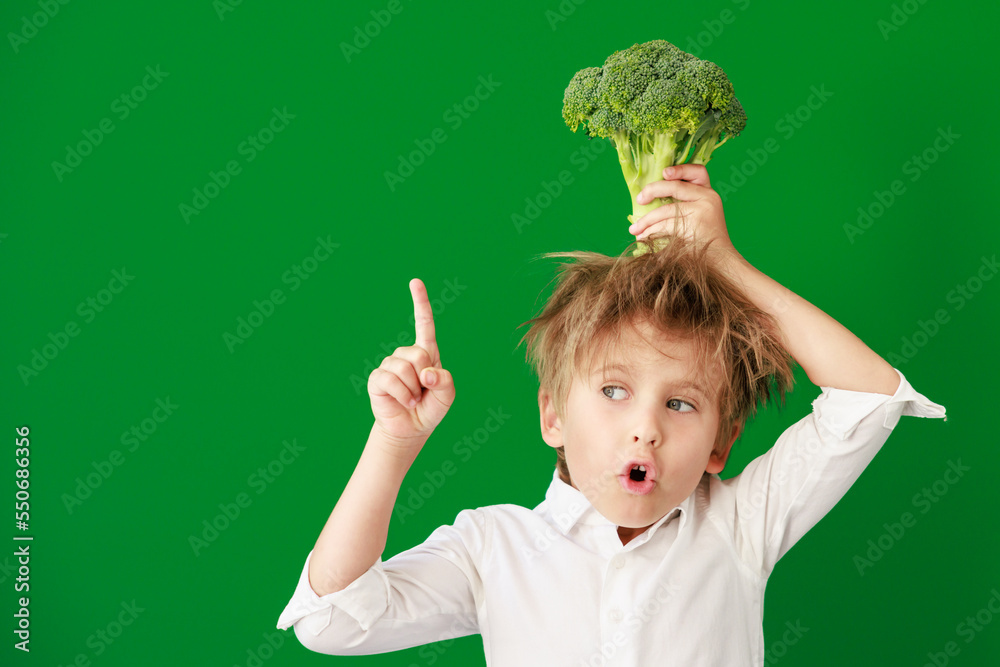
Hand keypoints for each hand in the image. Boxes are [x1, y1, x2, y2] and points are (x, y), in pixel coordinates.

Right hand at [367, 279, 454, 446]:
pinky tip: (403, 401)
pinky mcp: (377, 379)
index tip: (415, 281)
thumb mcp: (447, 394)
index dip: (420, 302)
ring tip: (413, 398)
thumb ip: (444, 380)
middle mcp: (406, 355)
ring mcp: (390, 365)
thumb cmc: (431, 408)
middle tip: (424, 391)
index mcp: (426, 353)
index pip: (424, 324)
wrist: (411, 429)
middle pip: (418, 353)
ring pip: (404, 368)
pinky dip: (402, 395)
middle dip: (424, 376)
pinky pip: (390, 380)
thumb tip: (425, 372)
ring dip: (413, 390)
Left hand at [628, 164, 737, 258]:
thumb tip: (648, 197)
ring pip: (666, 209)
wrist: (721, 262)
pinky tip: (642, 236)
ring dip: (646, 220)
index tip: (664, 173)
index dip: (680, 169)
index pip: (698, 171)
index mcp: (709, 193)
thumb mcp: (700, 216)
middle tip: (639, 199)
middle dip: (652, 190)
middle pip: (675, 186)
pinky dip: (650, 231)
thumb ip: (684, 203)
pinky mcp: (694, 225)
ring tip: (634, 229)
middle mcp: (708, 198)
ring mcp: (702, 211)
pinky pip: (665, 225)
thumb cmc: (705, 241)